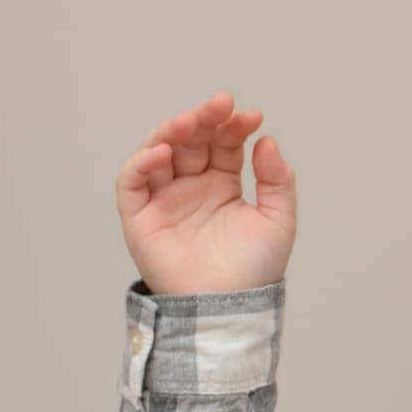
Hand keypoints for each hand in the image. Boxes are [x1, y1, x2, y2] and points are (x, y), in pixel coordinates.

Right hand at [114, 90, 296, 295]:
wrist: (229, 307)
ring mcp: (164, 199)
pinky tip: (163, 151)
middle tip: (220, 104)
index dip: (234, 126)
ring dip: (172, 132)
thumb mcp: (278, 220)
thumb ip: (278, 181)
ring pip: (159, 152)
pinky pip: (132, 182)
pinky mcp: (139, 216)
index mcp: (222, 185)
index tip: (252, 117)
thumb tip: (268, 141)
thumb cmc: (255, 269)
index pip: (223, 144)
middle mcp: (191, 187)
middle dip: (204, 120)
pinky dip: (142, 163)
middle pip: (191, 141)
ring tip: (192, 120)